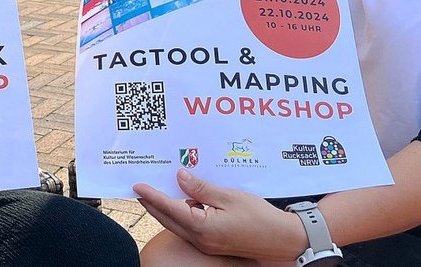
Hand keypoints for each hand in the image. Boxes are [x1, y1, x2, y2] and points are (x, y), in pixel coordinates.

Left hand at [134, 171, 304, 260]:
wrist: (284, 239)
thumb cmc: (260, 217)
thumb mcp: (228, 196)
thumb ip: (200, 188)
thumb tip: (179, 177)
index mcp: (202, 227)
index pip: (169, 208)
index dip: (151, 196)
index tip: (136, 186)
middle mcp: (200, 239)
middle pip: (168, 219)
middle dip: (152, 203)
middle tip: (140, 188)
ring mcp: (206, 244)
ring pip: (178, 224)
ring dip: (167, 208)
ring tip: (160, 189)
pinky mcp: (213, 244)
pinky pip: (190, 227)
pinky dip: (183, 214)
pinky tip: (186, 200)